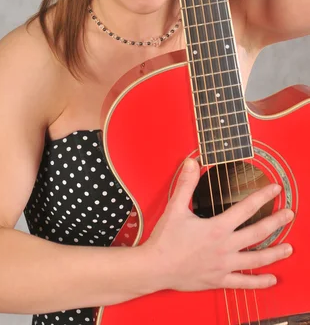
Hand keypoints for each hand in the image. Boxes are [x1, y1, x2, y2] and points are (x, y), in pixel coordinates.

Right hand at [141, 158, 293, 291]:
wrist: (155, 267)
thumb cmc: (165, 239)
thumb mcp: (175, 207)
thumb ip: (186, 183)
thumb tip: (192, 162)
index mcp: (217, 227)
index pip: (245, 208)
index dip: (262, 196)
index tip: (275, 190)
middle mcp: (225, 247)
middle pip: (257, 233)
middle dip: (276, 222)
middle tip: (289, 214)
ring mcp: (224, 265)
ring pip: (256, 259)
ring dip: (275, 253)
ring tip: (289, 248)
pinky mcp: (219, 279)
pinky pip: (243, 282)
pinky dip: (259, 282)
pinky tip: (271, 279)